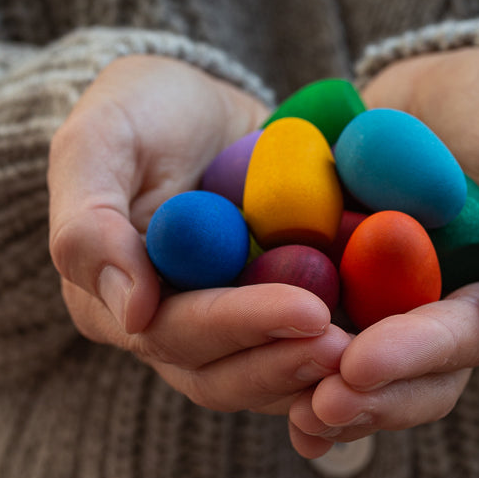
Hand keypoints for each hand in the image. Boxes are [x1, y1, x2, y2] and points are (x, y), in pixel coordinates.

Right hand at [48, 55, 349, 413]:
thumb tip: (132, 313)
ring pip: (266, 372)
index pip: (177, 332)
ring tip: (378, 350)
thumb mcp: (99, 142)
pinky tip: (387, 334)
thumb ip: (91, 223)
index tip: (308, 310)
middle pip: (224, 372)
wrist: (198, 105)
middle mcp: (168, 324)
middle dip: (287, 362)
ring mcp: (223, 319)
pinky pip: (301, 340)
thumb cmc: (141, 112)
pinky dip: (340, 342)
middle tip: (353, 346)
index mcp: (116, 299)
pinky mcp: (268, 306)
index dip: (242, 326)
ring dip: (318, 370)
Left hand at [288, 46, 478, 455]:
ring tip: (282, 407)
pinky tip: (244, 359)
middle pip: (406, 371)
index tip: (360, 365)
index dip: (415, 358)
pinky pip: (306, 303)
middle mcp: (437, 308)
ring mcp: (383, 291)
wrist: (450, 75)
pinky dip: (279, 335)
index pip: (462, 340)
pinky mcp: (335, 264)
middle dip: (363, 394)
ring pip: (353, 355)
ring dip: (317, 385)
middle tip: (313, 406)